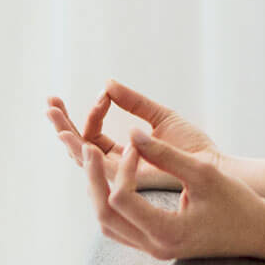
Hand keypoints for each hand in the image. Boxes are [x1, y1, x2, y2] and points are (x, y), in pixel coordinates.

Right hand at [45, 79, 221, 192]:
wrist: (214, 169)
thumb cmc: (195, 148)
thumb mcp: (162, 118)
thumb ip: (134, 102)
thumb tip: (108, 84)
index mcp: (126, 154)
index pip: (96, 134)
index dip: (94, 111)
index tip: (104, 93)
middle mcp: (119, 168)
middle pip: (80, 146)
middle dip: (62, 124)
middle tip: (50, 102)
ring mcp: (120, 177)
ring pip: (81, 156)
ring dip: (64, 133)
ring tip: (52, 112)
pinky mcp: (124, 181)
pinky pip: (96, 165)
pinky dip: (80, 147)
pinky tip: (71, 132)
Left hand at [87, 127, 264, 260]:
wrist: (258, 233)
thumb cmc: (237, 202)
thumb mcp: (203, 173)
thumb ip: (166, 154)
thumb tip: (131, 132)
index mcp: (166, 233)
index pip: (121, 198)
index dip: (123, 165)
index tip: (136, 143)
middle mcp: (154, 247)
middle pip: (104, 214)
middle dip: (92, 178)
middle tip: (86, 145)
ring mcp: (153, 250)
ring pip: (107, 223)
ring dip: (98, 191)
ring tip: (96, 159)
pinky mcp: (155, 245)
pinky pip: (119, 226)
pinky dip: (110, 201)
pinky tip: (116, 177)